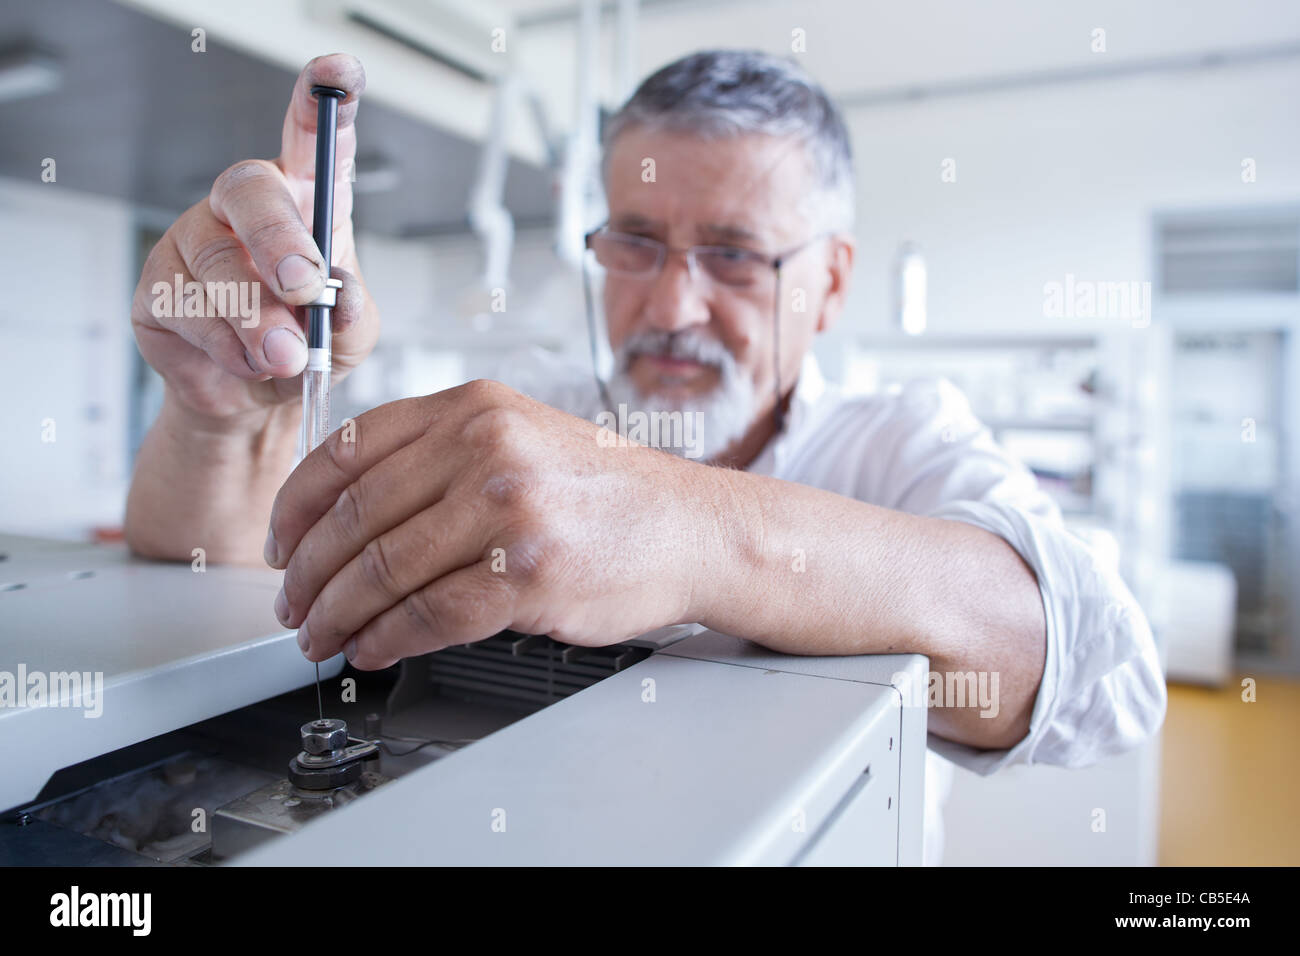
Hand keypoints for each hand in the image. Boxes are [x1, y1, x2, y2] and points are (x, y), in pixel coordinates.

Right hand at [129, 54, 378, 428]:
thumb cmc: (310, 348)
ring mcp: (194, 239)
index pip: (313, 138)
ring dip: (259, 320)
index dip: (324, 101)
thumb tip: (337, 293)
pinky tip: (246, 361)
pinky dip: (228, 347)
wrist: (257, 400)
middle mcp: (245, 208)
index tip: (341, 73)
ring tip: (284, 356)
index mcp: (305, 201)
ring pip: (219, 265)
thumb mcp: (352, 335)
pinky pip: (189, 310)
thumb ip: (353, 314)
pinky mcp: (157, 285)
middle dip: (279, 239)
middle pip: (251, 191)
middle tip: (304, 286)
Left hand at [265, 380, 728, 668]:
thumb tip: (349, 517)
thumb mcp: (520, 439)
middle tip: (293, 605)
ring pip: (384, 569)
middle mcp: (486, 448)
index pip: (347, 449)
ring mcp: (509, 510)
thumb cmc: (605, 492)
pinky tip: (372, 649)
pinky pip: (428, 616)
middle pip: (356, 516)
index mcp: (473, 408)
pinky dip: (386, 639)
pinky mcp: (529, 575)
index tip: (282, 543)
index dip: (296, 506)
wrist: (689, 529)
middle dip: (308, 573)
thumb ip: (440, 459)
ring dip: (337, 614)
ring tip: (321, 637)